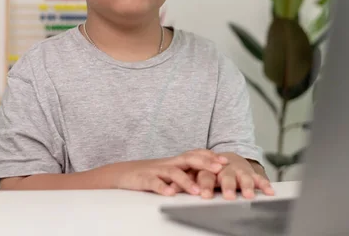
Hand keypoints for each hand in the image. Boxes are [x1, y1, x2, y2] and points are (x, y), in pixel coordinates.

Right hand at [112, 149, 228, 195]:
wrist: (122, 173)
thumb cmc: (150, 174)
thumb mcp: (170, 172)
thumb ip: (187, 174)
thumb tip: (209, 181)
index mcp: (176, 161)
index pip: (196, 154)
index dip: (211, 156)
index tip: (226, 161)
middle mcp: (168, 163)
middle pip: (188, 158)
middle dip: (205, 163)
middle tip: (219, 169)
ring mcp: (156, 170)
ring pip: (173, 172)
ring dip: (186, 181)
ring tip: (198, 191)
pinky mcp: (144, 179)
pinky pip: (153, 183)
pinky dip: (162, 188)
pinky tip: (170, 194)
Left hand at [175, 154, 274, 199]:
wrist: (226, 159)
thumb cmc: (209, 171)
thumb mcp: (196, 174)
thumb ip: (186, 182)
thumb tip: (168, 189)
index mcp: (209, 169)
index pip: (206, 175)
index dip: (205, 185)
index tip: (204, 195)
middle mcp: (225, 169)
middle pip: (226, 176)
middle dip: (228, 186)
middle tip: (229, 196)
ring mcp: (239, 170)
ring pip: (244, 177)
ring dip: (247, 186)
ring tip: (250, 195)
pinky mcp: (251, 173)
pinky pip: (259, 178)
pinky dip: (264, 184)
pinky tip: (270, 192)